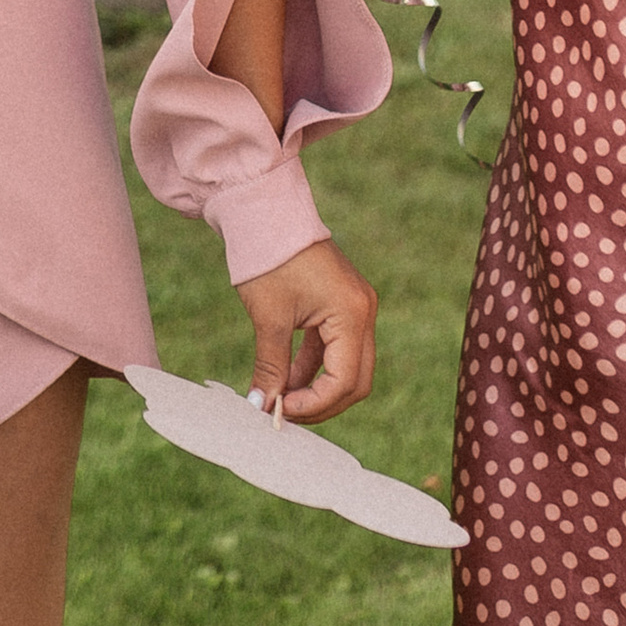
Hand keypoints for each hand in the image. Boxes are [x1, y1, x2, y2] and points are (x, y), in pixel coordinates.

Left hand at [235, 236, 376, 426]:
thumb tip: (263, 407)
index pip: (344, 380)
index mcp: (352, 313)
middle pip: (355, 379)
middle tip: (285, 414)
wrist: (263, 210)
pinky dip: (313, 367)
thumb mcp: (269, 318)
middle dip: (322, 403)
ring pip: (347, 366)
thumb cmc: (268, 259)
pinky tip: (286, 378)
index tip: (281, 411)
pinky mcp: (340, 304)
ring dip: (317, 387)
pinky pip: (334, 348)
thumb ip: (271, 367)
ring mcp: (355, 307)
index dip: (314, 404)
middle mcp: (363, 311)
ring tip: (281, 398)